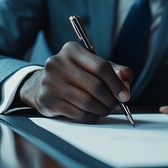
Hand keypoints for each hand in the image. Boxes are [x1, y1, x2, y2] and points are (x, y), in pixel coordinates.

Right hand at [17, 42, 132, 122]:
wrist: (41, 85)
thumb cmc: (76, 75)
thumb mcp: (95, 66)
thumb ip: (116, 72)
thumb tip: (126, 86)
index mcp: (72, 50)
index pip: (101, 67)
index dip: (116, 83)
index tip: (125, 96)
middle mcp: (58, 63)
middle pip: (95, 86)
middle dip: (111, 99)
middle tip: (116, 105)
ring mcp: (50, 82)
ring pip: (88, 102)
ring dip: (102, 110)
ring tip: (106, 109)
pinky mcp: (48, 100)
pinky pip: (78, 113)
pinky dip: (91, 116)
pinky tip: (93, 114)